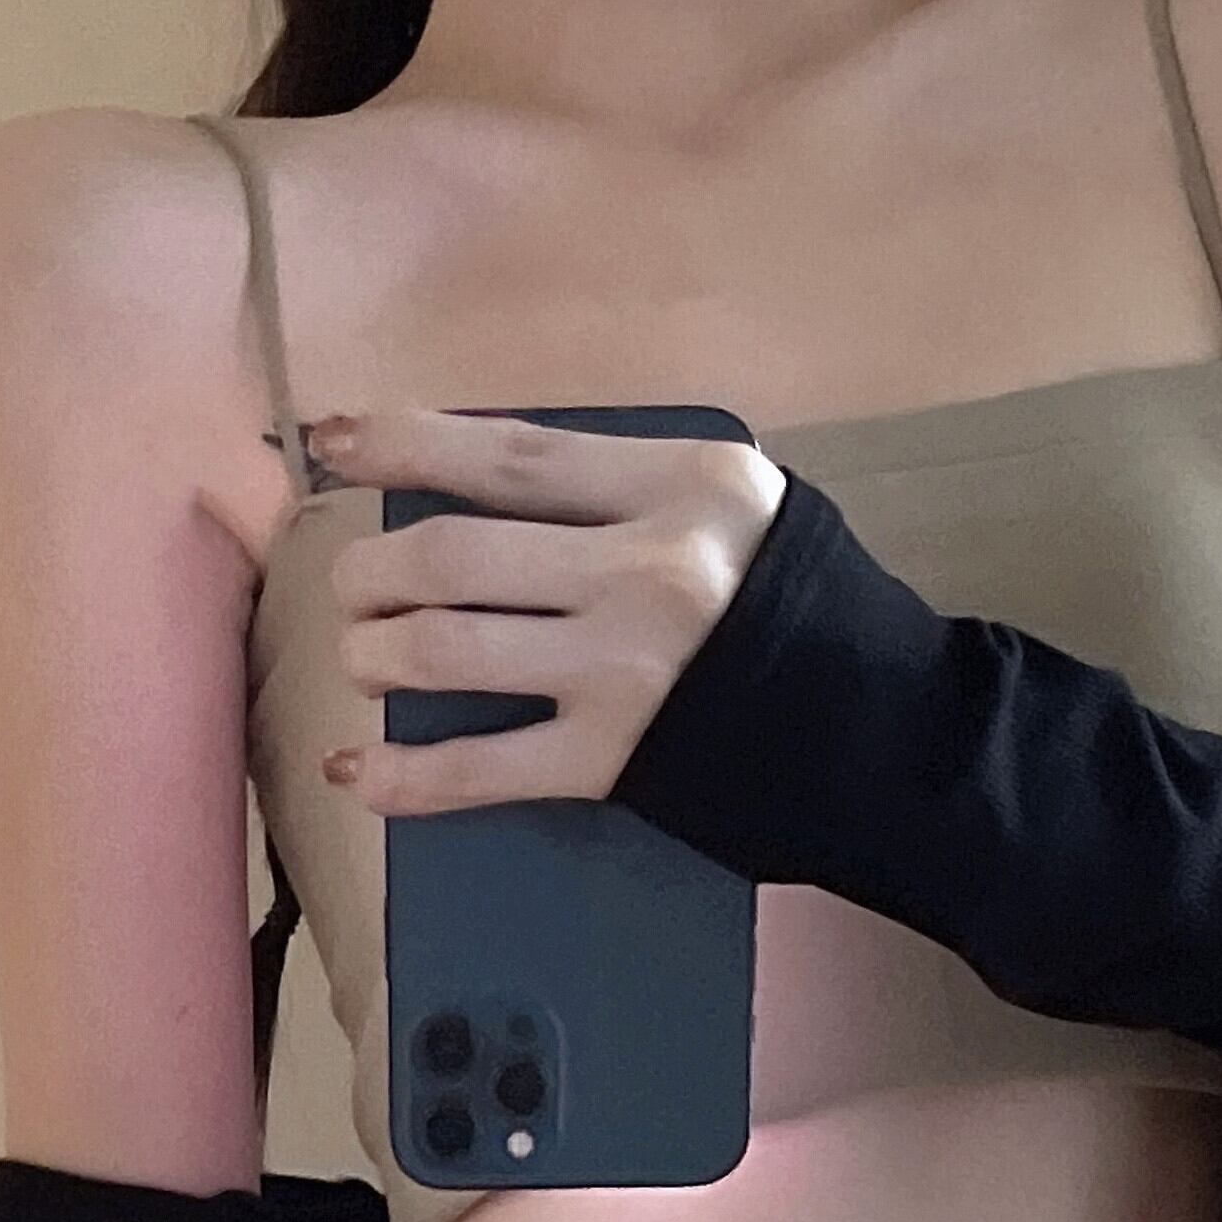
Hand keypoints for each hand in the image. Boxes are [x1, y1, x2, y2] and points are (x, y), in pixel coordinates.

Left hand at [311, 403, 790, 817]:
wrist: (888, 734)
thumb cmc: (801, 611)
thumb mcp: (734, 510)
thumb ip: (627, 491)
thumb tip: (488, 486)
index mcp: (679, 485)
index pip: (511, 455)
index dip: (406, 445)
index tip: (333, 444)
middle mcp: (647, 569)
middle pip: (455, 553)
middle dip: (372, 572)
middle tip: (354, 590)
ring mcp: (626, 671)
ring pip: (447, 647)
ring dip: (375, 653)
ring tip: (365, 658)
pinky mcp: (616, 762)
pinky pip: (479, 769)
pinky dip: (403, 776)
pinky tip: (358, 772)